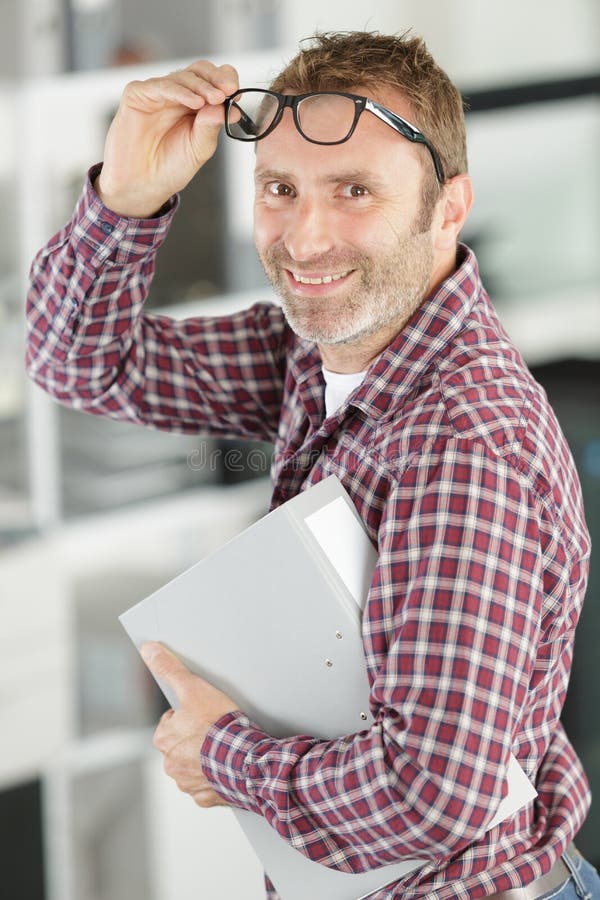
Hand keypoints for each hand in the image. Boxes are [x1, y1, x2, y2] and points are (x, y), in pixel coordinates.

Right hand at [96, 60, 238, 217]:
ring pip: (183, 76)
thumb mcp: (200, 149)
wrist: (143, 185)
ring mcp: (157, 93)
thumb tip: (230, 107)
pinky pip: (161, 86)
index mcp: (195, 105)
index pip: (213, 81)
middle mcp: (177, 95)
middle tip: (228, 90)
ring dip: (202, 86)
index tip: (236, 93)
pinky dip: (180, 92)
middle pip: (200, 71)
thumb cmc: (170, 168)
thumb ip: (212, 127)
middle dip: (217, 78)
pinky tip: (195, 102)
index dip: (225, 81)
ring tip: (215, 98)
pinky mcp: (138, 94)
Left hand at [141, 641, 239, 806]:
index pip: (170, 722)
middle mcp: (171, 764)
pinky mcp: (206, 797)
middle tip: (215, 729)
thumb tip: (149, 650)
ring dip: (205, 759)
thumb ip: (170, 670)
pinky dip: (217, 777)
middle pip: (180, 745)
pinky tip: (229, 766)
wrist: (247, 760)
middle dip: (194, 738)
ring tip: (225, 747)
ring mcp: (188, 783)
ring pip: (193, 766)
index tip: (203, 713)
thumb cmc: (220, 725)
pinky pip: (209, 785)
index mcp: (164, 739)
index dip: (188, 714)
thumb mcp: (194, 688)